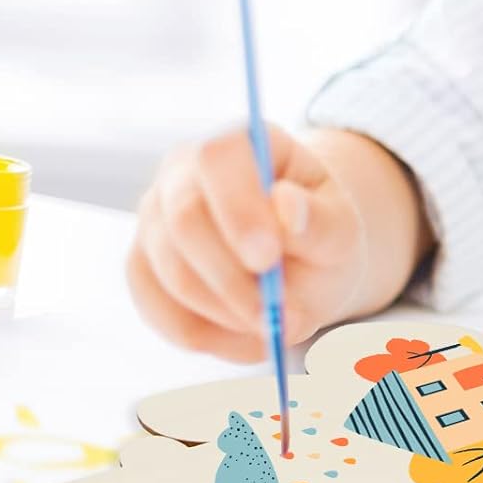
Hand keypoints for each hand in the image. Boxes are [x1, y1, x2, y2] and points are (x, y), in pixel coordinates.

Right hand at [126, 123, 368, 360]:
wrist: (303, 259)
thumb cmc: (321, 234)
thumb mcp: (340, 227)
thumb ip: (320, 220)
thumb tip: (288, 207)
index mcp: (241, 141)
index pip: (218, 157)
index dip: (237, 208)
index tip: (268, 259)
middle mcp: (185, 170)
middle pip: (183, 219)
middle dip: (230, 278)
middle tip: (275, 316)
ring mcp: (154, 215)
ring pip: (168, 271)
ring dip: (223, 312)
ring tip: (274, 328)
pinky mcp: (142, 264)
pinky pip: (157, 308)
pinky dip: (204, 335)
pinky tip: (248, 340)